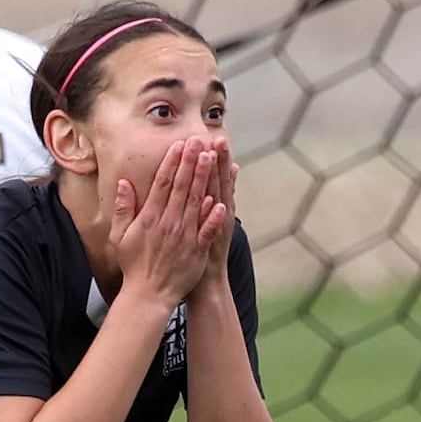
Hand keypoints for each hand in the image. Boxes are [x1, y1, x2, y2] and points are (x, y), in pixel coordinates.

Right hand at [109, 138, 226, 309]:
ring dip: (204, 179)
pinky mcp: (196, 251)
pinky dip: (213, 217)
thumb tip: (123, 183)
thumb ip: (123, 209)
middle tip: (198, 140)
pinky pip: (207, 230)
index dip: (172, 163)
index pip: (163, 184)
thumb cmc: (133, 265)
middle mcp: (169, 224)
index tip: (179, 145)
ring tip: (211, 158)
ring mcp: (184, 237)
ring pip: (197, 202)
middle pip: (182, 187)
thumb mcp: (120, 237)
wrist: (148, 294)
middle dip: (191, 162)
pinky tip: (221, 201)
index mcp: (150, 219)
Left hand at [202, 135, 237, 279]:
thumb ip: (209, 200)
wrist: (204, 283)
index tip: (210, 138)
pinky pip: (214, 227)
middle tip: (217, 138)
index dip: (212, 159)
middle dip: (217, 162)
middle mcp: (216, 215)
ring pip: (218, 199)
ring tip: (219, 156)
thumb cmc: (198, 253)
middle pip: (216, 184)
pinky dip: (217, 215)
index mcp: (210, 208)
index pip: (210, 178)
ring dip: (219, 179)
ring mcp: (215, 228)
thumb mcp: (206, 225)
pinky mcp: (211, 244)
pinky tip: (219, 200)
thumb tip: (222, 175)